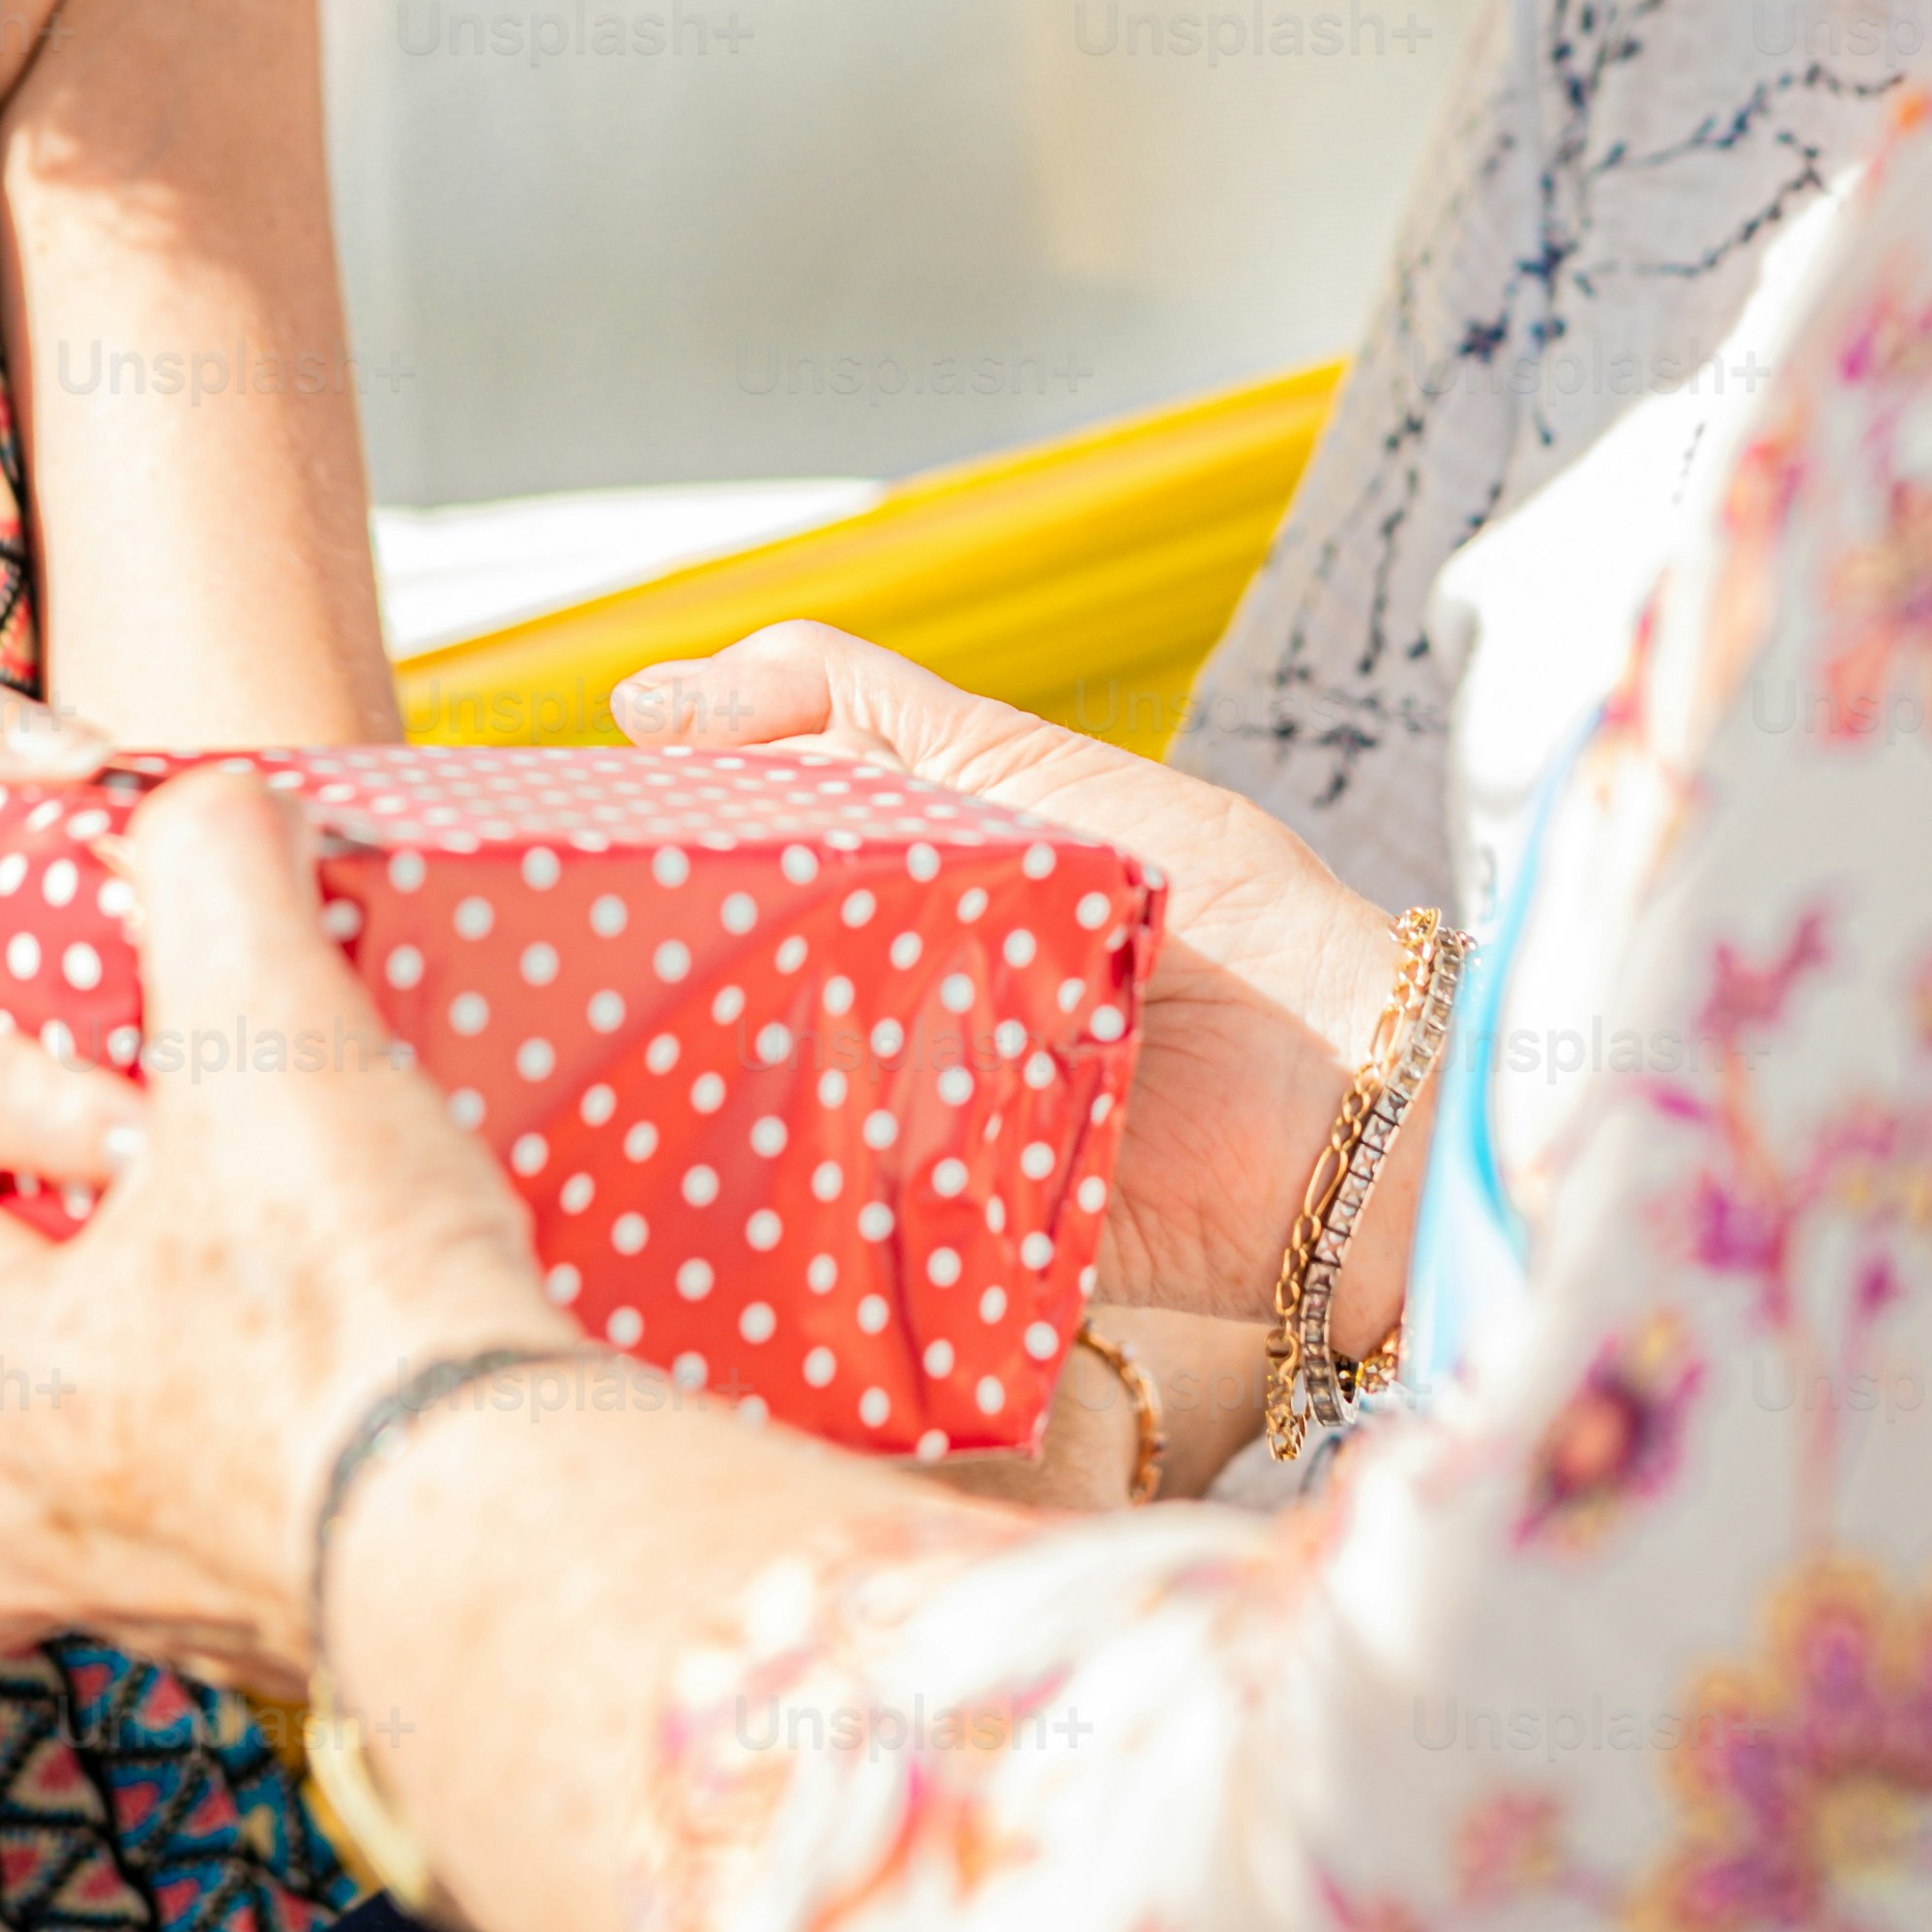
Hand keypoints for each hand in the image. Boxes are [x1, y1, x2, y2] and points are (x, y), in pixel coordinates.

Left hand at [0, 760, 576, 1682]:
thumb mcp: (272, 1044)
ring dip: (30, 1504)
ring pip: (21, 1587)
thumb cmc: (347, 1305)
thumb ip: (213, 888)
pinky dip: (198, 1530)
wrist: (502, 1549)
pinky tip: (270, 1452)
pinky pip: (188, 1604)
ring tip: (92, 1406)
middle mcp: (30, 1529)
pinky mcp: (281, 1645)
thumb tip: (199, 799)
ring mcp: (154, 1611)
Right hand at [614, 625, 1414, 1333]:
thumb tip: (655, 697)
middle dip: (658, 963)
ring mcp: (905, 1121)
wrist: (1370, 1111)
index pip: (745, 850)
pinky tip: (710, 1160)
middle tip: (572, 945)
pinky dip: (775, 1194)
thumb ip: (879, 719)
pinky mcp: (932, 1234)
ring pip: (756, 1093)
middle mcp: (893, 1004)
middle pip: (735, 978)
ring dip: (706, 1073)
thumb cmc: (1247, 932)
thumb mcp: (1056, 785)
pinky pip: (820, 1217)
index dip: (653, 836)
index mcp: (911, 887)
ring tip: (616, 1045)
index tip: (561, 824)